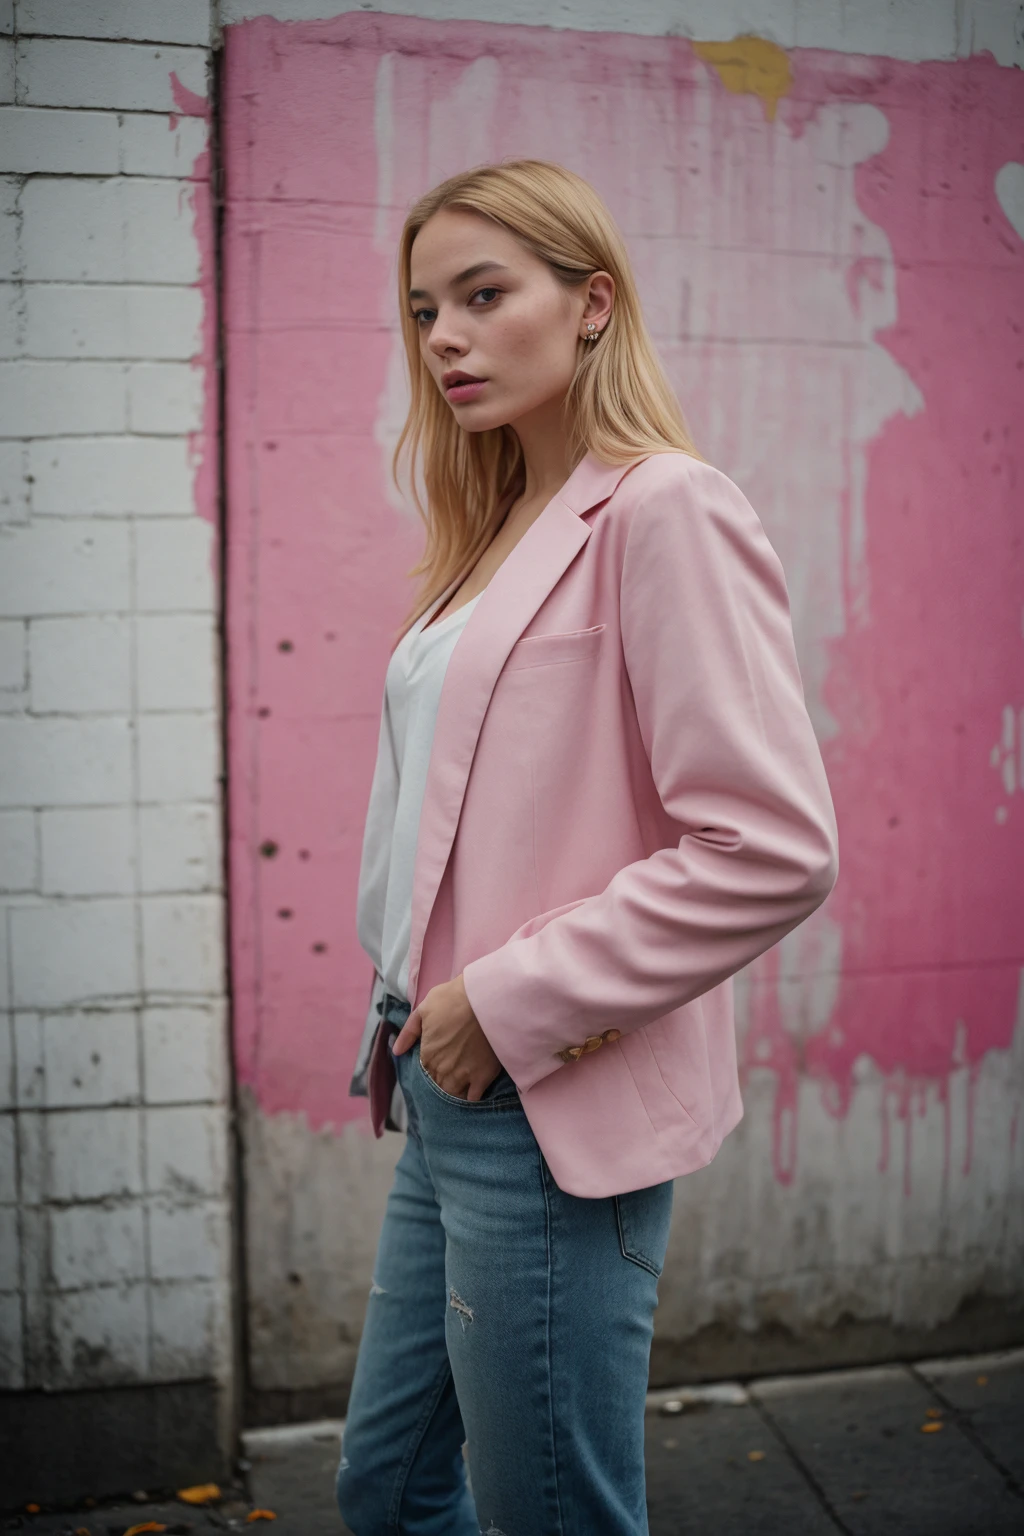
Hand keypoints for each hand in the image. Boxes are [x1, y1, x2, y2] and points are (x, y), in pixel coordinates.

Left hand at [391, 974, 503, 1100]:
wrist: (486, 999)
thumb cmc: (453, 1000)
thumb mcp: (424, 1009)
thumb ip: (409, 1032)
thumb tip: (397, 1052)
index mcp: (428, 1055)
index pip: (424, 1073)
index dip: (430, 1070)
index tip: (436, 1065)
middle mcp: (443, 1070)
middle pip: (438, 1086)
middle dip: (441, 1083)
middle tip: (448, 1076)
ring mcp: (463, 1076)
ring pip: (454, 1094)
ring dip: (454, 1092)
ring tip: (458, 1087)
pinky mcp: (483, 1077)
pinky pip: (474, 1097)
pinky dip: (471, 1098)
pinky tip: (472, 1093)